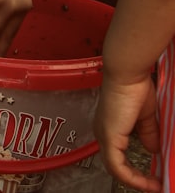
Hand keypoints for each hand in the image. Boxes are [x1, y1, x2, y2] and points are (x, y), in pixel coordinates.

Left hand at [94, 73, 160, 191]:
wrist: (128, 76)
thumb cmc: (135, 89)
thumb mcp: (146, 117)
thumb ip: (148, 134)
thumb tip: (154, 150)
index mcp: (110, 128)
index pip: (118, 157)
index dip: (135, 171)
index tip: (154, 179)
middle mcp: (102, 133)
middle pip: (116, 166)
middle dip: (136, 180)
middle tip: (155, 186)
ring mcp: (104, 136)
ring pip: (116, 169)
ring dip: (136, 181)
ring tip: (154, 186)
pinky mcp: (109, 138)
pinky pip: (117, 167)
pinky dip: (132, 178)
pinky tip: (148, 182)